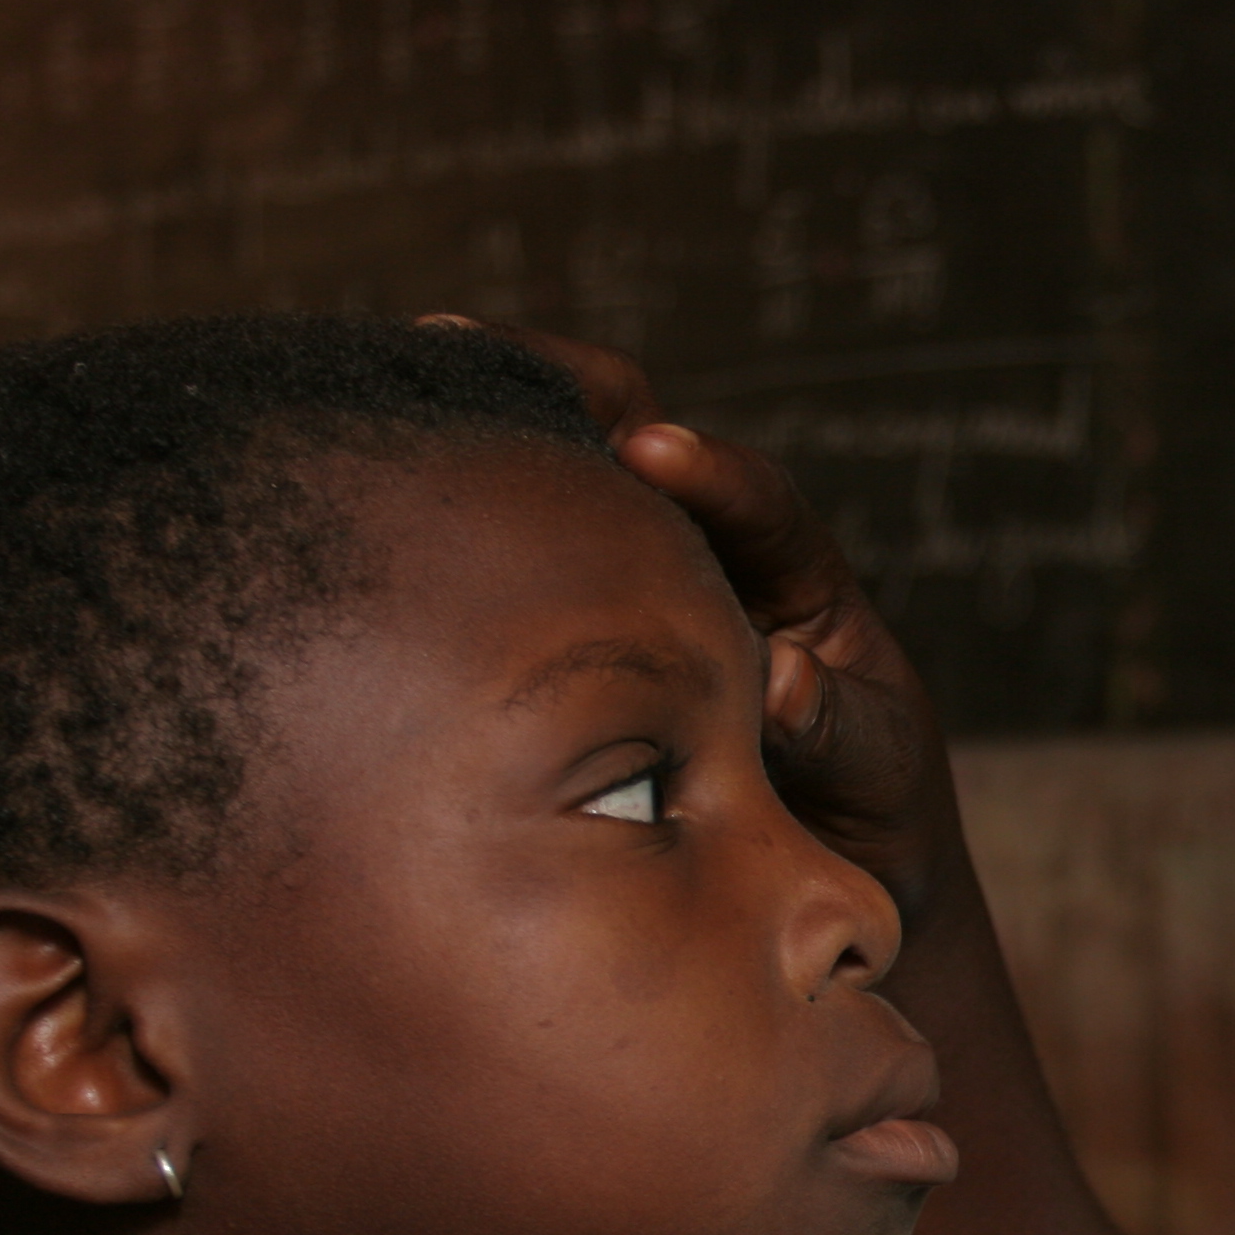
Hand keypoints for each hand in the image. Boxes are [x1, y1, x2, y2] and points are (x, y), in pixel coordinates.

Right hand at [424, 320, 946, 919]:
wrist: (834, 888)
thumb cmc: (868, 822)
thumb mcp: (873, 773)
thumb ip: (835, 729)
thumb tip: (781, 680)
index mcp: (799, 585)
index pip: (759, 505)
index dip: (709, 473)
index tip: (654, 452)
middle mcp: (710, 564)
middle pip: (632, 445)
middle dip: (554, 390)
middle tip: (453, 346)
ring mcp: (629, 597)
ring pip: (558, 498)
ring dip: (481, 442)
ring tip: (378, 392)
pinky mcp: (565, 647)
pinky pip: (509, 576)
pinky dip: (449, 537)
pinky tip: (361, 507)